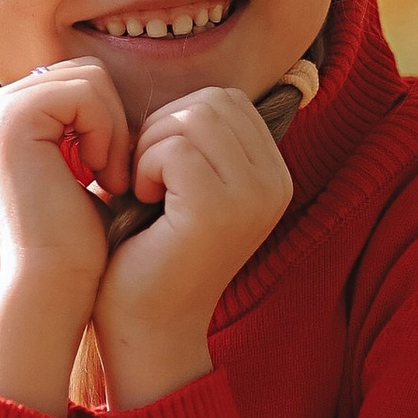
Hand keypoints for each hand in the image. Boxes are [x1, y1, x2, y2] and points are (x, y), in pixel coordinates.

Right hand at [0, 62, 132, 415]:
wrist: (60, 284)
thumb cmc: (82, 240)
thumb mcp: (94, 169)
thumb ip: (98, 126)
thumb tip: (150, 96)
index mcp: (10, 117)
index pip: (84, 82)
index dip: (113, 123)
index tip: (117, 174)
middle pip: (88, 74)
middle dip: (115, 124)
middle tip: (118, 177)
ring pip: (90, 80)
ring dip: (114, 131)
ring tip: (112, 179)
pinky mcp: (12, 119)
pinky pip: (86, 94)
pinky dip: (107, 134)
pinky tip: (103, 176)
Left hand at [93, 83, 293, 408]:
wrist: (146, 325)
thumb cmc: (151, 251)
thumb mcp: (184, 183)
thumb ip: (194, 138)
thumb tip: (177, 91)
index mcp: (272, 175)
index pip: (227, 100)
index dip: (178, 119)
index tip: (158, 168)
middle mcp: (275, 184)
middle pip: (212, 100)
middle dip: (163, 127)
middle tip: (145, 178)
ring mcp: (253, 197)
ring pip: (192, 117)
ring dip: (151, 146)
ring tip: (144, 190)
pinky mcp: (220, 211)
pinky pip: (173, 148)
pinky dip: (144, 166)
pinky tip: (141, 201)